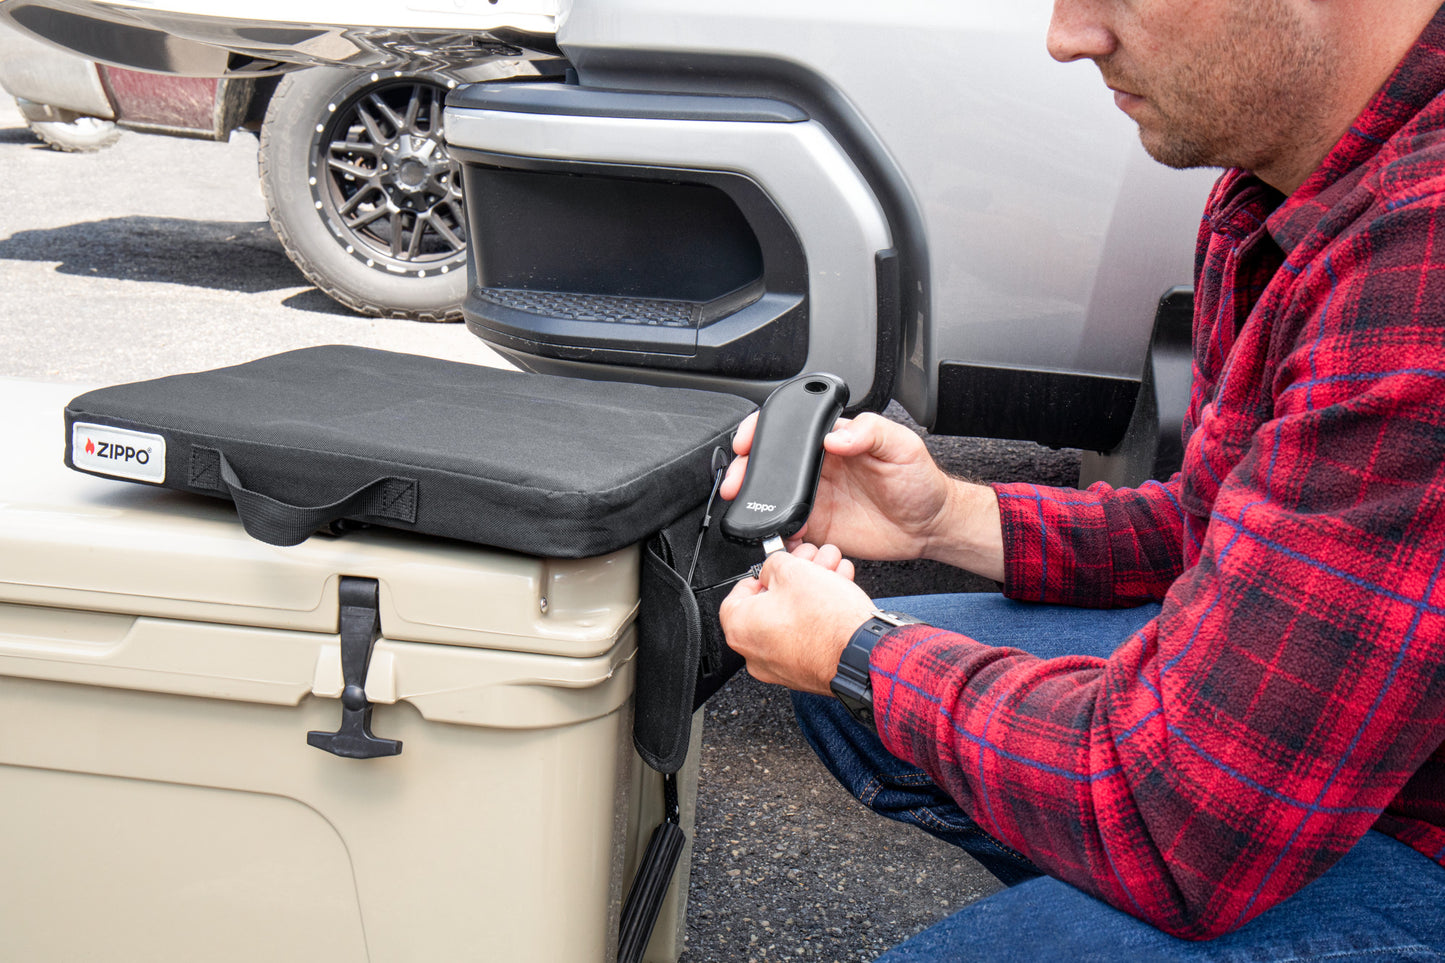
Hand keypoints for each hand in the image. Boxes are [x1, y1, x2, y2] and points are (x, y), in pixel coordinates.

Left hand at [718, 543, 874, 694]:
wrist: (861, 655)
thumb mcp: (793, 570)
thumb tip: (774, 568)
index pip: (737, 593)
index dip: (759, 574)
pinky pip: (804, 637)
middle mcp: (755, 653)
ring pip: (790, 620)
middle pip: (769, 605)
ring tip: (830, 575)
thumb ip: (774, 563)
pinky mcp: (804, 672)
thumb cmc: (827, 620)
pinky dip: (817, 617)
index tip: (774, 567)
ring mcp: (780, 666)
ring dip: (809, 594)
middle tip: (809, 564)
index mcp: (740, 628)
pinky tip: (836, 597)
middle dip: (793, 579)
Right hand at [721, 411, 956, 561]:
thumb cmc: (919, 480)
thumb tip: (834, 436)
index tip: (748, 440)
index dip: (762, 431)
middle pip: (770, 463)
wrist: (929, 525)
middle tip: (737, 480)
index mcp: (833, 440)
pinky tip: (782, 531)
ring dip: (756, 500)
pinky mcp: (818, 526)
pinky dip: (778, 531)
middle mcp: (819, 467)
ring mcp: (815, 497)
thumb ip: (870, 432)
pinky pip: (788, 528)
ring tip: (750, 506)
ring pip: (772, 496)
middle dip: (746, 469)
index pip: (790, 429)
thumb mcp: (902, 445)